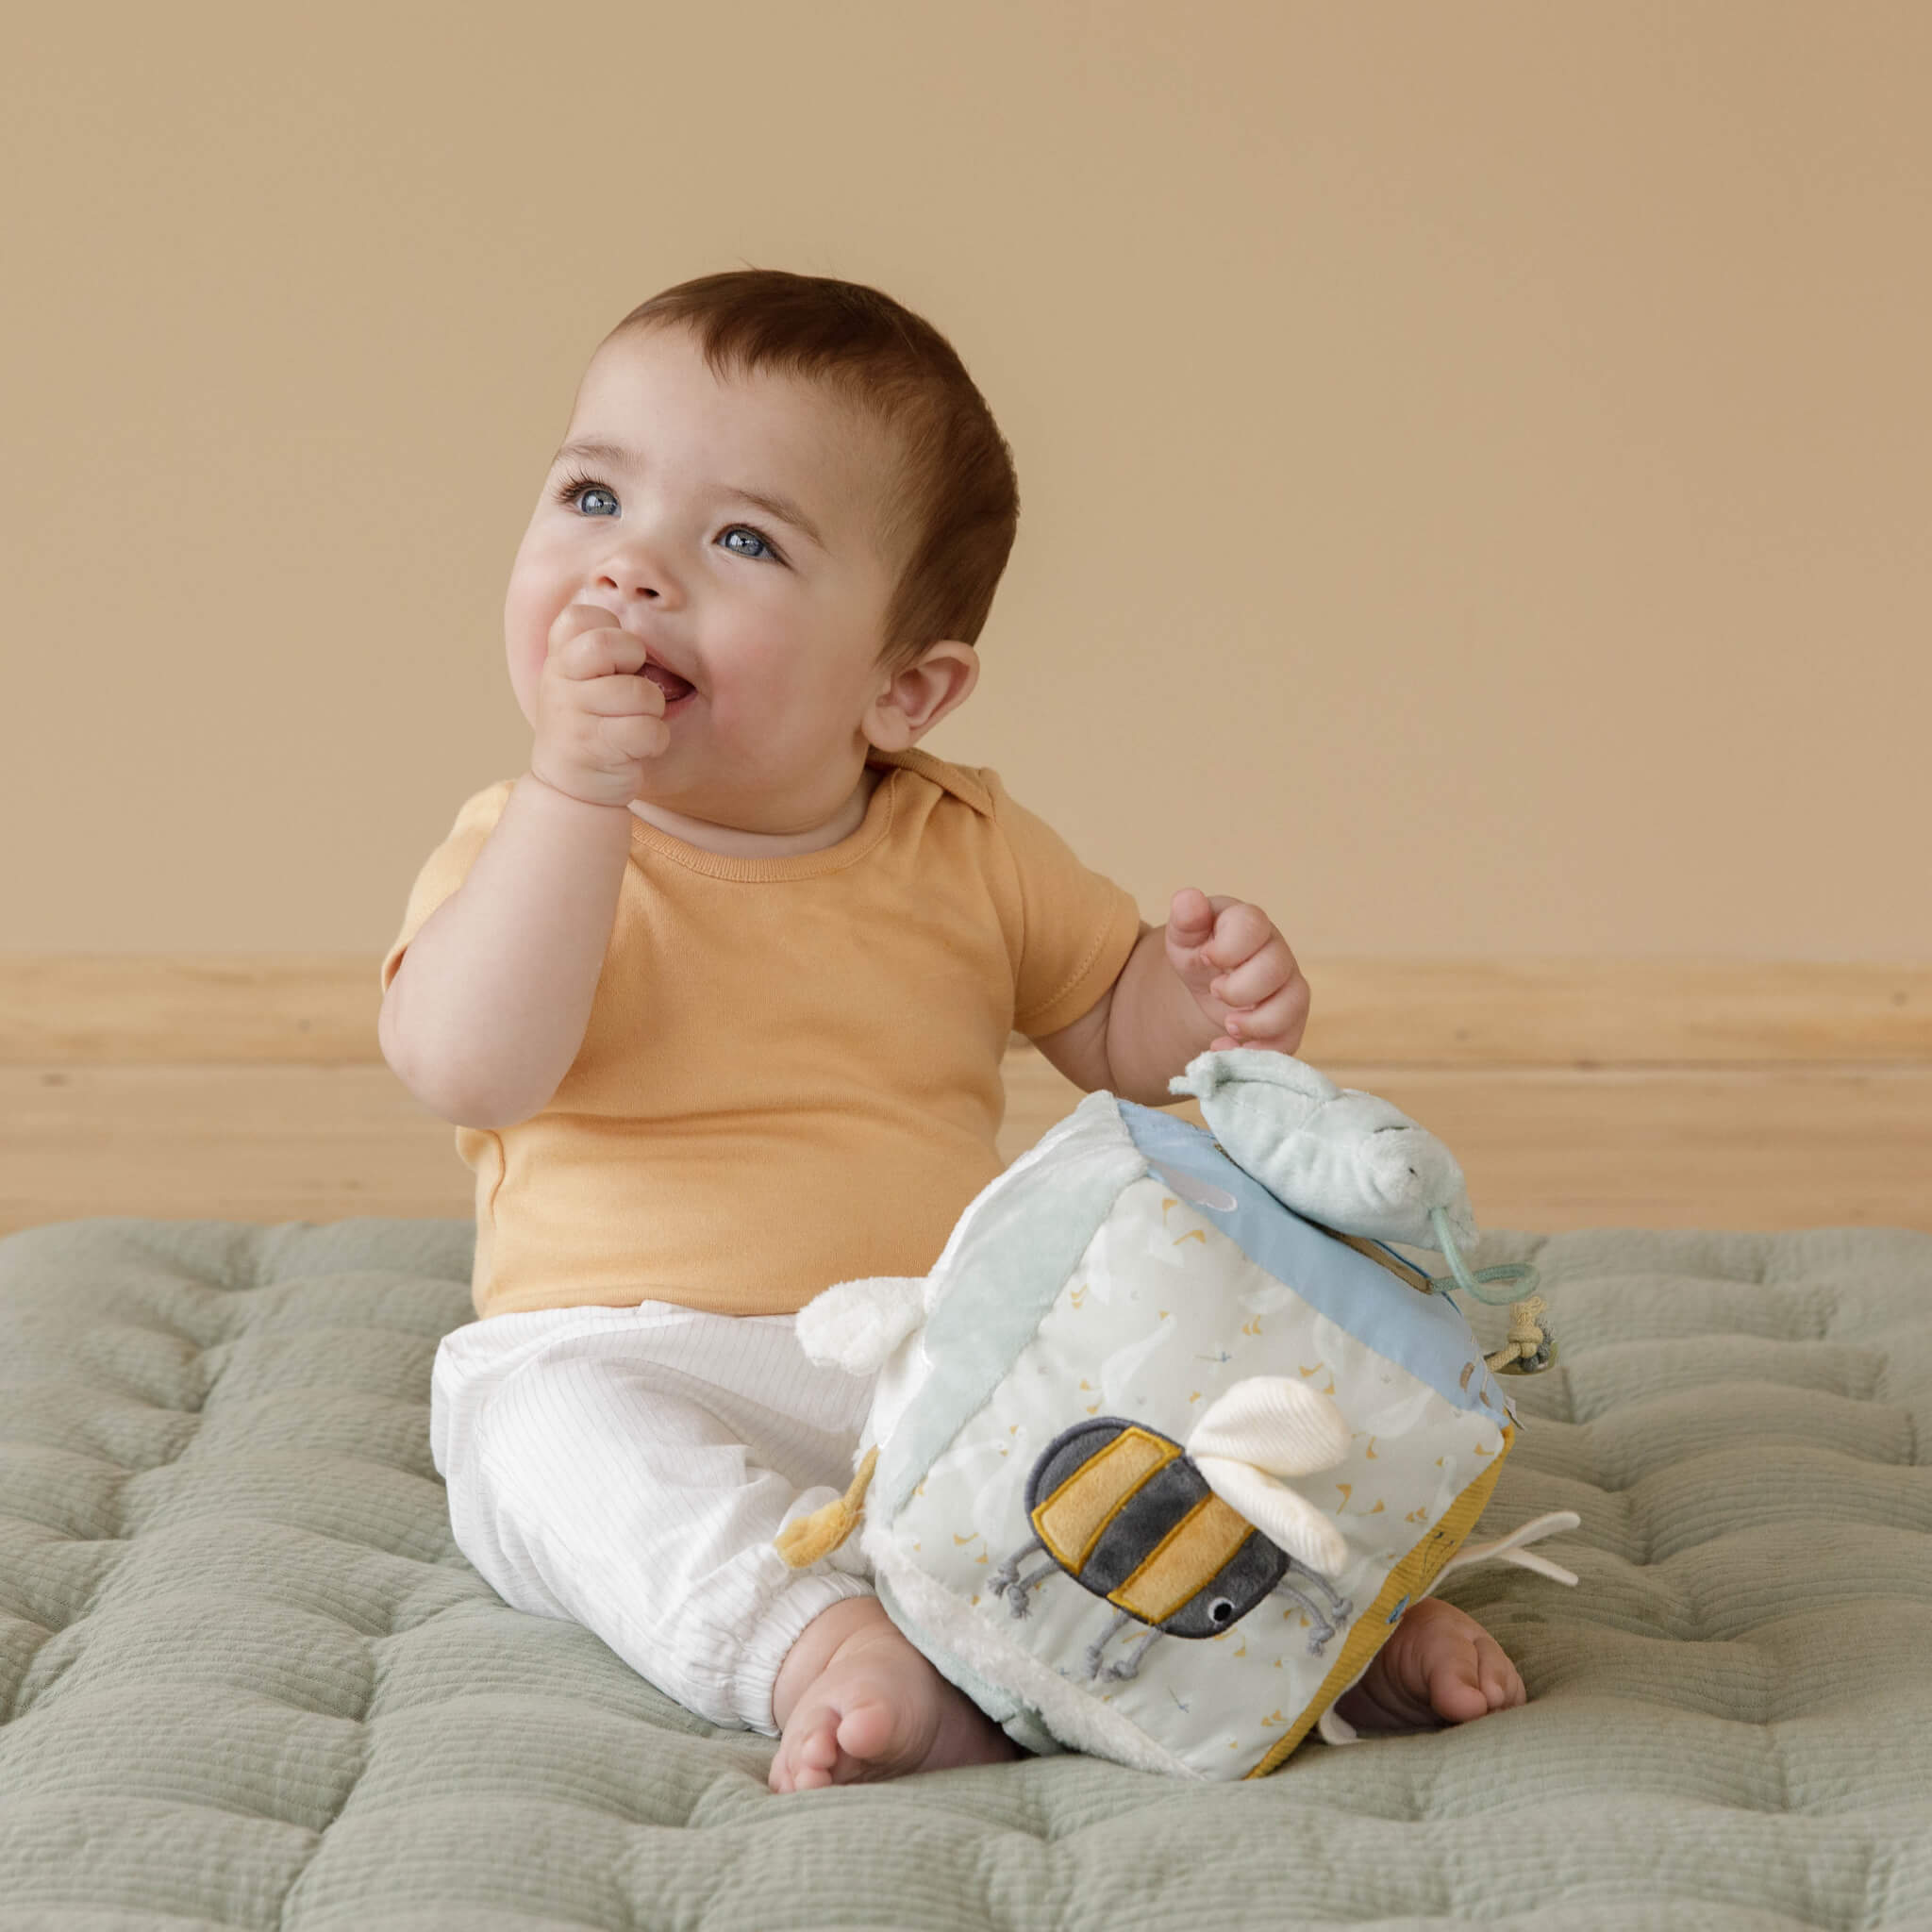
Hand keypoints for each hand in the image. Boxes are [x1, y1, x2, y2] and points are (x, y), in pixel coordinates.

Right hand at [528, 602, 668, 809]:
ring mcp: (571, 713)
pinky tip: (636, 748)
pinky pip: (648, 730)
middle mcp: (557, 679)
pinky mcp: (593, 746)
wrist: (569, 786)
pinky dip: (655, 741)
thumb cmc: (590, 724)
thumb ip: (601, 652)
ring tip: (634, 723)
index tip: (616, 660)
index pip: (581, 616)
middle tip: (632, 687)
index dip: (613, 633)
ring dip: (652, 710)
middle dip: (635, 663)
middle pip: (606, 644)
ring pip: (640, 692)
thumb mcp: (583, 681)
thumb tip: (648, 627)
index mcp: (558, 657)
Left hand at [1164, 887, 1309, 1054]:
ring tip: (1227, 1024)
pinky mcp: (1291, 1021)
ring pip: (1292, 1004)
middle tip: (1214, 991)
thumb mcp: (1184, 937)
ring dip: (1255, 1022)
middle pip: (1275, 968)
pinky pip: (1289, 1039)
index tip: (1206, 958)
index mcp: (1249, 924)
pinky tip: (1227, 1046)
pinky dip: (1257, 1050)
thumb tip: (1188, 899)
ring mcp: (1288, 987)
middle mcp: (1277, 952)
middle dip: (1239, 988)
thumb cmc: (1201, 951)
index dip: (1228, 947)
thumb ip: (1186, 920)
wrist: (1211, 984)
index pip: (1252, 924)